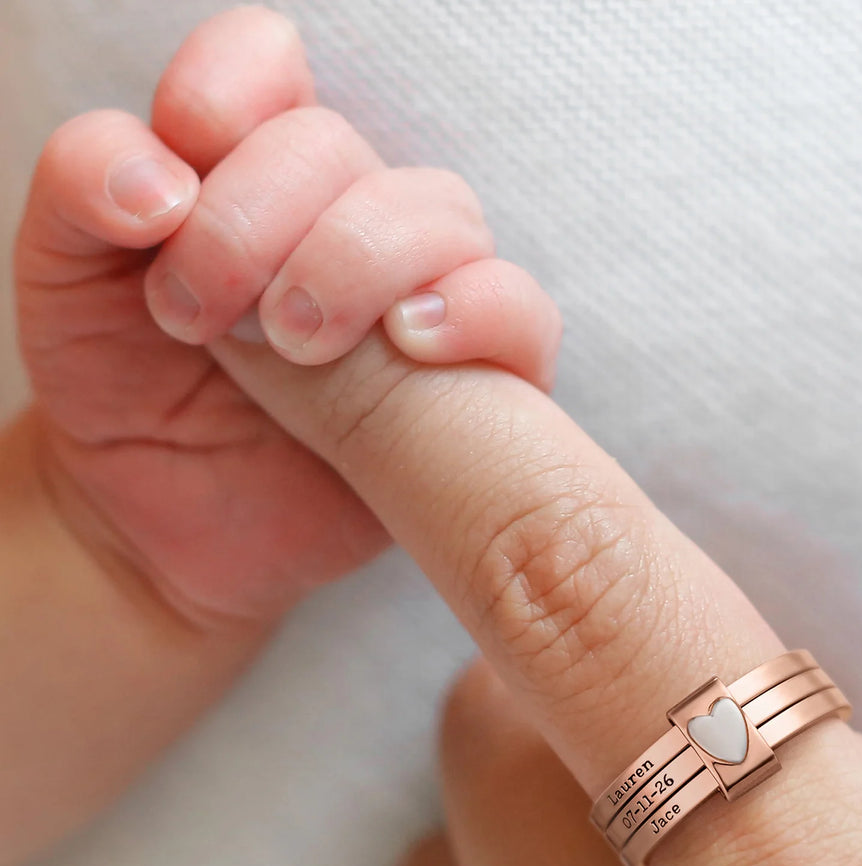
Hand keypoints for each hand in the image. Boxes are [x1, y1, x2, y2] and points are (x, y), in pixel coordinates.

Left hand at [15, 6, 558, 624]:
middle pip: (341, 147)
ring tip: (298, 342)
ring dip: (362, 261)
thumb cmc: (122, 394)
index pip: (267, 69)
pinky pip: (522, 316)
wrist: (162, 523)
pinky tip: (414, 342)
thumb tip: (159, 176)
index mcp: (244, 169)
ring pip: (442, 215)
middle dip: (259, 219)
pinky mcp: (471, 383)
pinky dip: (482, 310)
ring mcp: (413, 297)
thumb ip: (82, 191)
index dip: (227, 98)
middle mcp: (338, 219)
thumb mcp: (63, 282)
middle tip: (204, 314)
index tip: (171, 190)